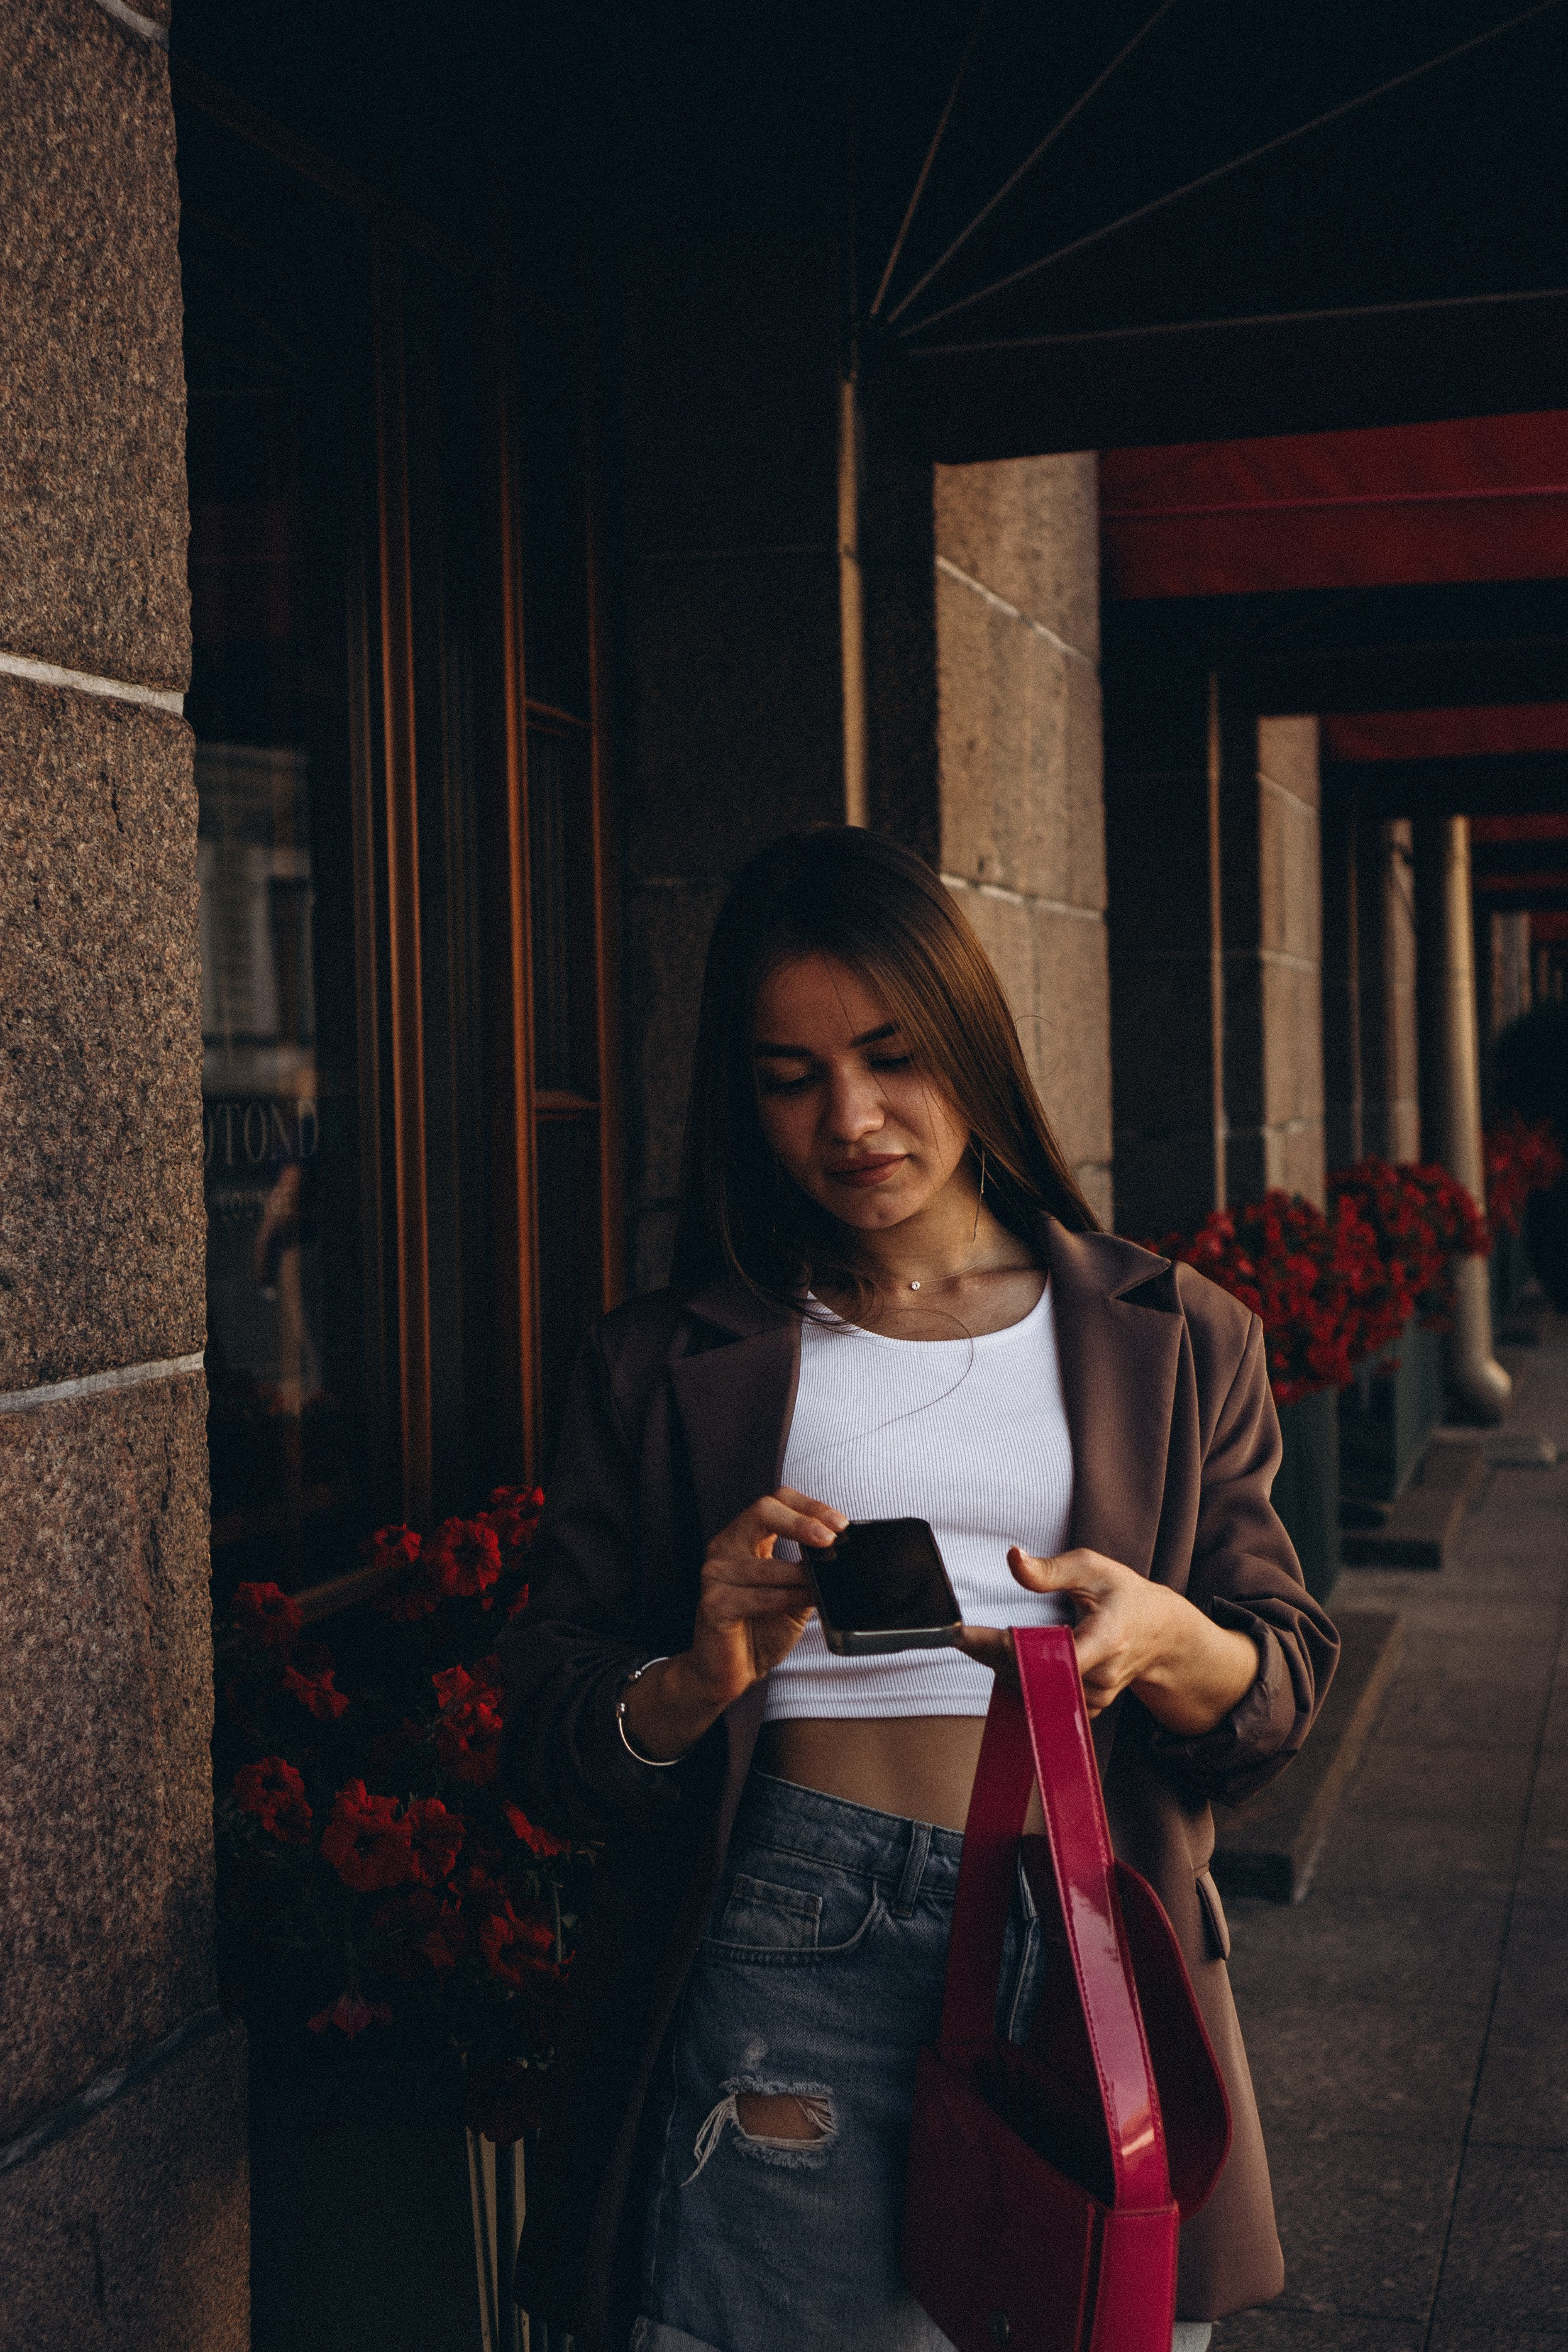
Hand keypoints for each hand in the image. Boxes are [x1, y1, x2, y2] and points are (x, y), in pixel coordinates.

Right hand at [620, 1489, 845, 1761]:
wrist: (728, 1672)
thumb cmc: (761, 1629)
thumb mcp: (795, 1592)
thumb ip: (811, 1570)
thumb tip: (841, 1553)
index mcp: (744, 1537)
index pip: (776, 1501)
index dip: (809, 1506)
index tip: (840, 1524)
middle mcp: (725, 1547)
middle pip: (762, 1511)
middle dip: (802, 1522)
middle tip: (831, 1538)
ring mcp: (715, 1574)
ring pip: (767, 1564)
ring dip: (802, 1574)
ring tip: (825, 1582)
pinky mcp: (713, 1604)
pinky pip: (758, 1596)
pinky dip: (787, 1597)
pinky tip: (806, 1599)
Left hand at [956, 1546, 1259, 1732]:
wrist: (1159, 1633)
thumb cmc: (1124, 1595)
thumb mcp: (1094, 1568)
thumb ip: (1052, 1569)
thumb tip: (1013, 1558)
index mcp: (1107, 1638)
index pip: (1052, 1655)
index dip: (1007, 1648)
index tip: (965, 1635)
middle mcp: (1102, 1676)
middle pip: (1034, 1676)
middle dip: (990, 1655)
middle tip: (958, 1634)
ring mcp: (1095, 1696)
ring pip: (1035, 1691)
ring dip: (1001, 1668)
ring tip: (974, 1642)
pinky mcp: (1086, 1706)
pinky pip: (1043, 1699)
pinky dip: (1019, 1680)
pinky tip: (1002, 1658)